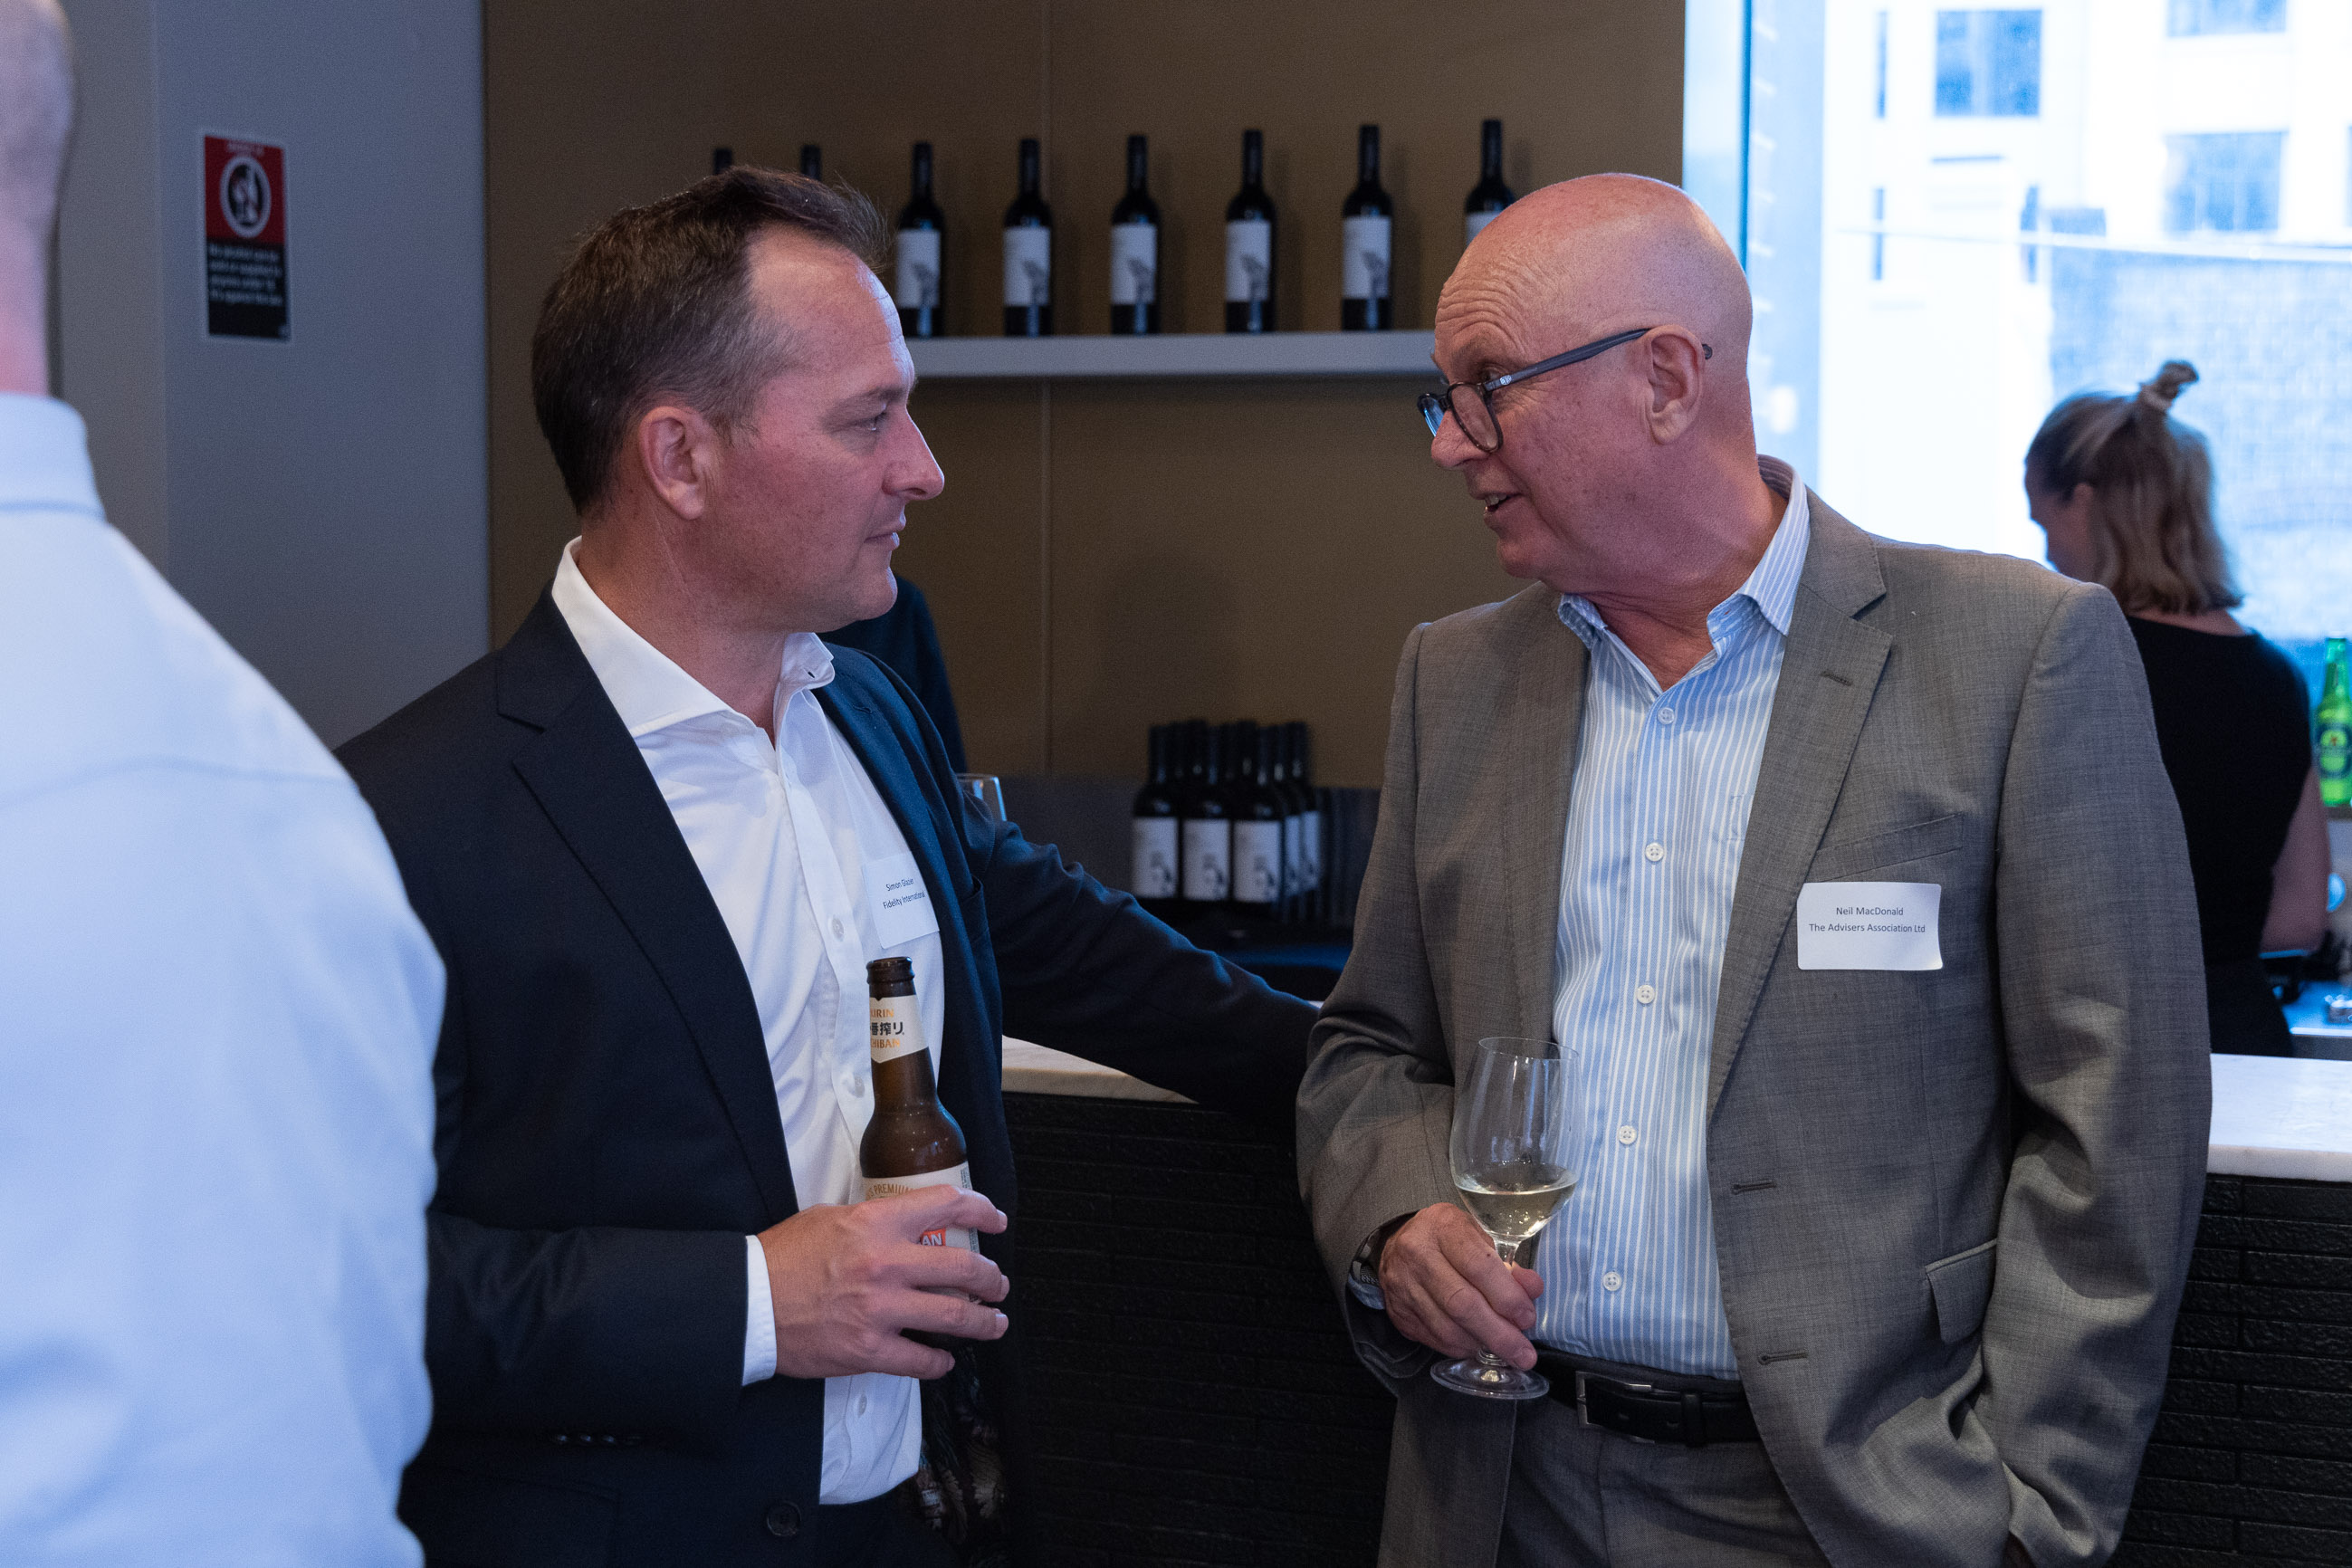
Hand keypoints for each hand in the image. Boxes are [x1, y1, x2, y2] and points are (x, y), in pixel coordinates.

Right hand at [757, 1186, 1009, 1379]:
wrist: (748, 1302)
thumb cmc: (783, 1257)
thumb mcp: (830, 1218)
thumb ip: (874, 1221)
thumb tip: (908, 1226)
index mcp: (876, 1223)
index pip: (946, 1205)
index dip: (981, 1211)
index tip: (996, 1221)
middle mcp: (886, 1263)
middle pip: (963, 1268)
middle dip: (991, 1278)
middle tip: (998, 1284)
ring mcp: (880, 1309)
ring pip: (954, 1316)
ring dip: (984, 1322)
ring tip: (994, 1322)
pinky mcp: (869, 1350)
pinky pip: (921, 1360)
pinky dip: (940, 1362)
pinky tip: (945, 1359)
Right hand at [1378, 1202, 1544, 1368]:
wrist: (1398, 1244)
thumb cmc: (1448, 1239)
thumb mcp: (1479, 1237)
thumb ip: (1507, 1264)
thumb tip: (1532, 1289)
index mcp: (1443, 1227)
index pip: (1478, 1266)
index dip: (1507, 1296)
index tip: (1527, 1317)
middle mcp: (1417, 1254)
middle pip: (1461, 1303)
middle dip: (1498, 1333)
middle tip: (1523, 1353)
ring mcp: (1403, 1285)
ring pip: (1447, 1328)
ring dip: (1481, 1344)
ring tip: (1506, 1352)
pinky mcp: (1398, 1312)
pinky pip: (1434, 1339)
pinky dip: (1462, 1348)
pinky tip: (1478, 1346)